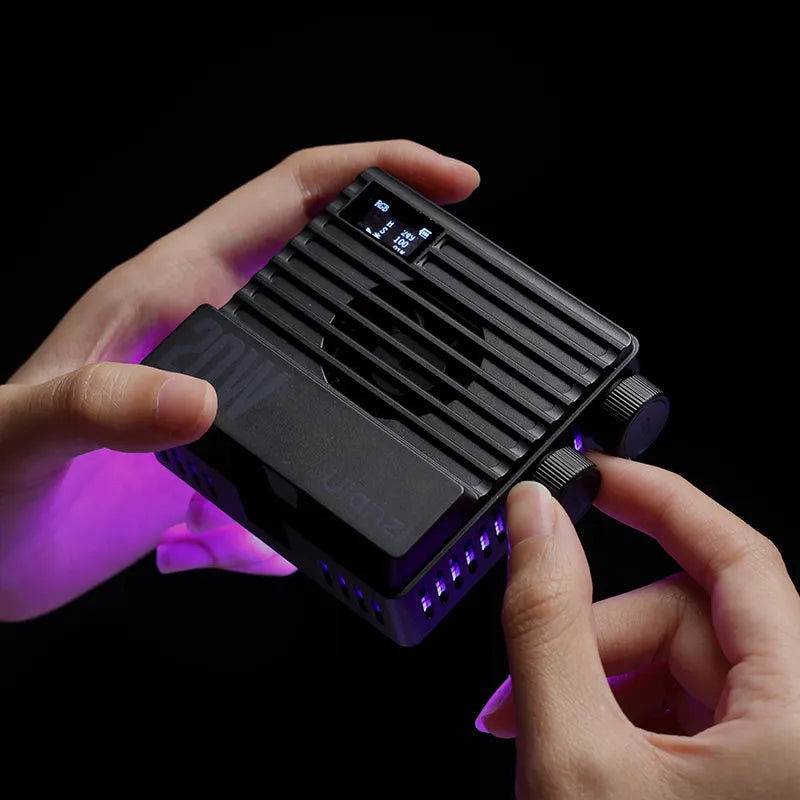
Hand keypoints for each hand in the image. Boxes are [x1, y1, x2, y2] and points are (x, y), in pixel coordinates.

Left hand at [0, 141, 479, 620]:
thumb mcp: (30, 435)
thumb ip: (105, 407)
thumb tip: (201, 400)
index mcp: (170, 289)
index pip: (290, 196)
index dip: (374, 174)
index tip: (448, 185)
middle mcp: (208, 325)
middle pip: (329, 255)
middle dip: (403, 246)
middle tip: (466, 264)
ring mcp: (227, 379)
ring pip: (330, 340)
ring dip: (381, 346)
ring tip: (432, 361)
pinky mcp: (231, 435)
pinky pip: (314, 416)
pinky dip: (344, 434)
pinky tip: (354, 465)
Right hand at [475, 454, 799, 798]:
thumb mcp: (572, 755)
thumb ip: (547, 623)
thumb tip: (536, 519)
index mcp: (799, 720)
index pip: (736, 555)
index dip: (658, 499)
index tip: (599, 474)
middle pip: (686, 615)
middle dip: (594, 636)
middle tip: (526, 682)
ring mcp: (775, 754)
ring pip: (675, 658)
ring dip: (596, 680)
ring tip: (542, 733)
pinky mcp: (745, 773)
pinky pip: (680, 701)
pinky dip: (617, 710)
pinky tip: (577, 747)